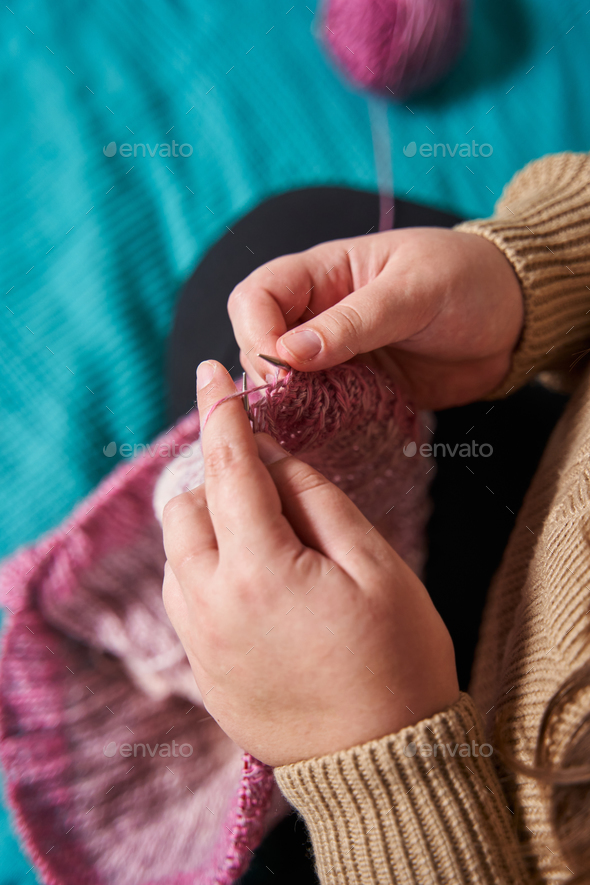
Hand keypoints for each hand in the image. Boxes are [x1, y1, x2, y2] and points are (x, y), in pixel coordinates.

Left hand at [162, 360, 458, 766]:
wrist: (381, 764)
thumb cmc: (396, 659)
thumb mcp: (374, 564)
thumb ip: (315, 499)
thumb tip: (272, 457)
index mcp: (258, 571)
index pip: (227, 467)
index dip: (220, 413)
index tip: (213, 373)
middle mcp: (210, 605)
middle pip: (185, 507)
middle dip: (218, 478)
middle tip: (268, 483)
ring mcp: (199, 643)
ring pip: (176, 552)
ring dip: (208, 525)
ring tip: (265, 536)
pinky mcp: (201, 670)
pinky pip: (182, 595)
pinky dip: (204, 567)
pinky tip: (251, 581)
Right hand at [228, 227, 523, 409]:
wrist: (514, 318)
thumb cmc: (466, 280)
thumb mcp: (413, 291)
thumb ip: (354, 321)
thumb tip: (289, 352)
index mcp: (323, 273)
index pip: (255, 297)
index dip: (256, 334)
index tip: (284, 371)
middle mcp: (317, 314)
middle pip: (257, 344)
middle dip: (270, 376)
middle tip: (300, 402)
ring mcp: (334, 356)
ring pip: (283, 384)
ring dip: (291, 406)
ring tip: (314, 422)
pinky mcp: (354, 390)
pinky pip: (319, 410)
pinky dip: (318, 425)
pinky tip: (330, 435)